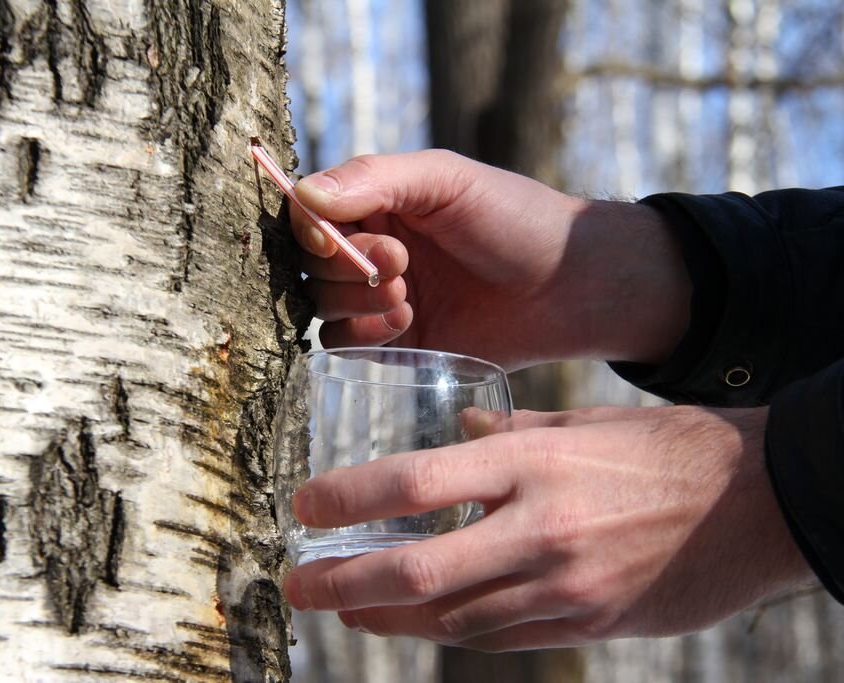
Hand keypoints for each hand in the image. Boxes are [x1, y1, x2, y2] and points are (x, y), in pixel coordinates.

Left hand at [282, 406, 813, 650]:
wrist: (759, 505)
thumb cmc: (666, 450)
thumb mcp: (582, 424)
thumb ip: (512, 434)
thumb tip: (458, 434)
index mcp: (530, 464)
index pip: (412, 482)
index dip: (346, 498)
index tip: (305, 505)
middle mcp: (537, 529)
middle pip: (415, 570)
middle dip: (343, 582)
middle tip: (297, 583)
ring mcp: (562, 586)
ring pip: (450, 618)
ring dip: (388, 618)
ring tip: (348, 608)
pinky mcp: (585, 623)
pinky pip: (498, 637)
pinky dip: (450, 630)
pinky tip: (422, 623)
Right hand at [291, 150, 690, 368]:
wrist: (567, 287)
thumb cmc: (513, 218)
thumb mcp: (446, 180)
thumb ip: (375, 178)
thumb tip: (303, 195)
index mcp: (377, 200)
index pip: (307, 209)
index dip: (309, 225)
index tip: (332, 236)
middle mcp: (368, 246)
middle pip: (309, 259)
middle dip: (346, 264)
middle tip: (401, 263)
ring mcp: (376, 296)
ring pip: (320, 301)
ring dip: (356, 299)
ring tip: (408, 297)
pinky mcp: (390, 342)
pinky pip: (341, 343)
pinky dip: (362, 335)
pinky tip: (406, 324)